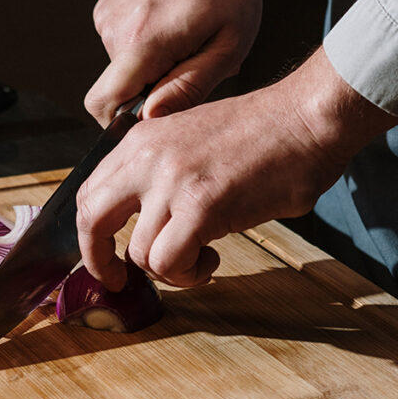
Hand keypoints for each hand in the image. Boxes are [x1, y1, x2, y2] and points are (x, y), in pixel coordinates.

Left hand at [75, 48, 397, 289]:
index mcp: (141, 140)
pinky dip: (189, 273)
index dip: (91, 233)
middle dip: (99, 261)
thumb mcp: (191, 139)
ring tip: (201, 257)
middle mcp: (146, 158)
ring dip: (170, 269)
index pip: (90, 192)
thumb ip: (160, 171)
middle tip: (120, 280)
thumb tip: (144, 217)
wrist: (307, 118)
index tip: (107, 254)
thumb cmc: (264, 132)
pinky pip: (169, 263)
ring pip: (140, 254)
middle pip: (92, 221)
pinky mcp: (200, 207)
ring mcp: (171, 182)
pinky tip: (212, 258)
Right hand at [85, 0, 268, 125]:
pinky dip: (145, 47)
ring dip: (153, 66)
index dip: (122, 123)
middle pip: (118, 90)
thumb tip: (151, 118)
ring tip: (187, 37)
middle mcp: (116, 27)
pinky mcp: (106, 7)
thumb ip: (190, 87)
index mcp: (145, 39)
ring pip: (122, 69)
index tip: (155, 117)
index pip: (103, 104)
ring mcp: (107, 15)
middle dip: (151, 91)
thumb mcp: (230, 43)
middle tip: (192, 64)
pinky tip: (173, 22)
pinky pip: (121, 47)